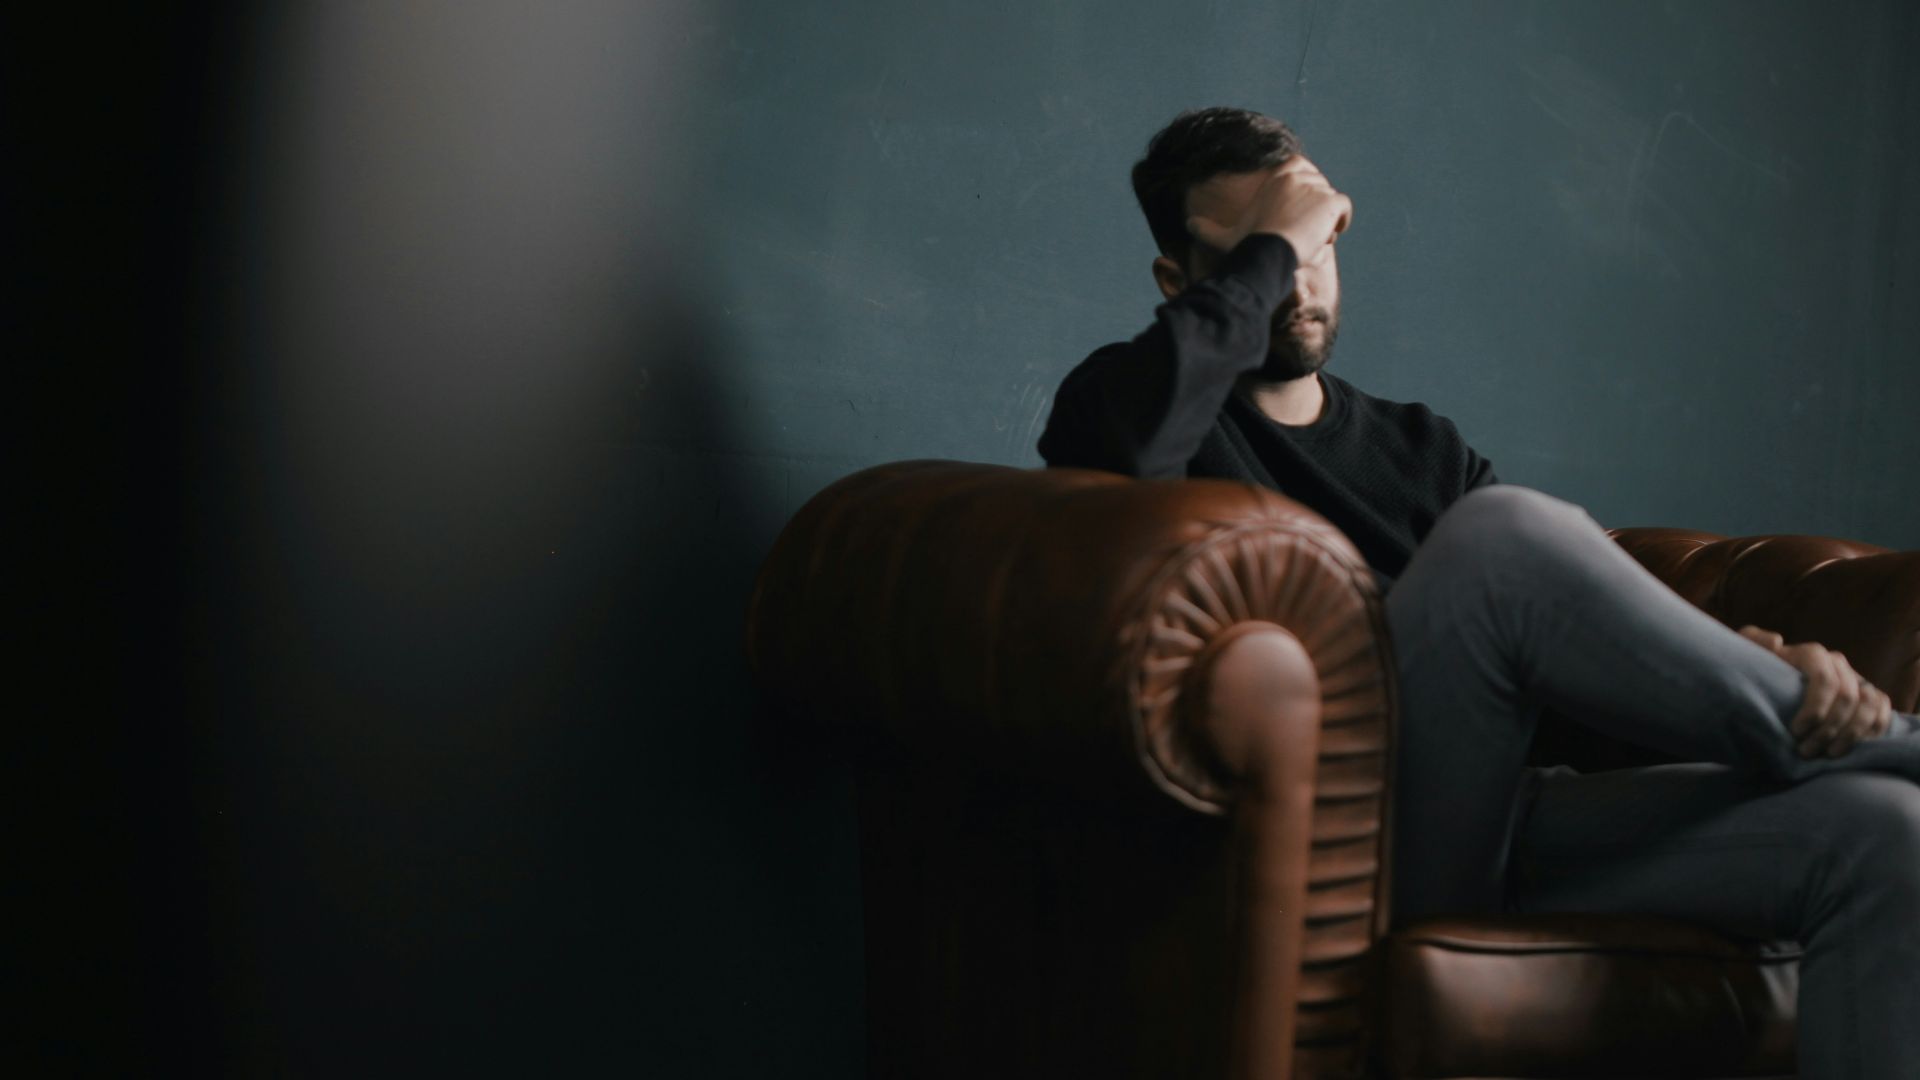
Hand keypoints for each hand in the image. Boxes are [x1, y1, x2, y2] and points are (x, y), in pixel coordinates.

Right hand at [1185, 156, 1352, 267]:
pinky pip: (1344, 209)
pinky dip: (1340, 222)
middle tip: (1301, 233)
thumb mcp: (1224, 236)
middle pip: (1318, 188)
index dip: (1301, 193)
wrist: (1267, 252)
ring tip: (1310, 239)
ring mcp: (1316, 186)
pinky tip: (1326, 237)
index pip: (1301, 171)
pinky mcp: (1331, 201)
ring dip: (1324, 220)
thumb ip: (1206, 229)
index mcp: (1278, 175)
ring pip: (1330, 201)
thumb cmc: (1246, 245)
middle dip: (1314, 208)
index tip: (1294, 215)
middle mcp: (1298, 174)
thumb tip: (1187, 224)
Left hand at [1738, 625, 1891, 757]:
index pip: (1825, 679)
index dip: (1815, 708)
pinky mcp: (1868, 696)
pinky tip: (1850, 747)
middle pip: (1847, 697)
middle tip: (1806, 751)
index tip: (1796, 731)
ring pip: (1868, 704)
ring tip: (1828, 754)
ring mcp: (1855, 679)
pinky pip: (1882, 710)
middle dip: (1828, 729)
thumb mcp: (1747, 657)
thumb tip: (1776, 641)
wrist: (1769, 687)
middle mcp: (1837, 664)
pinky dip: (1873, 730)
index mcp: (1811, 654)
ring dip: (1851, 734)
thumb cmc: (1756, 673)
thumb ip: (1753, 643)